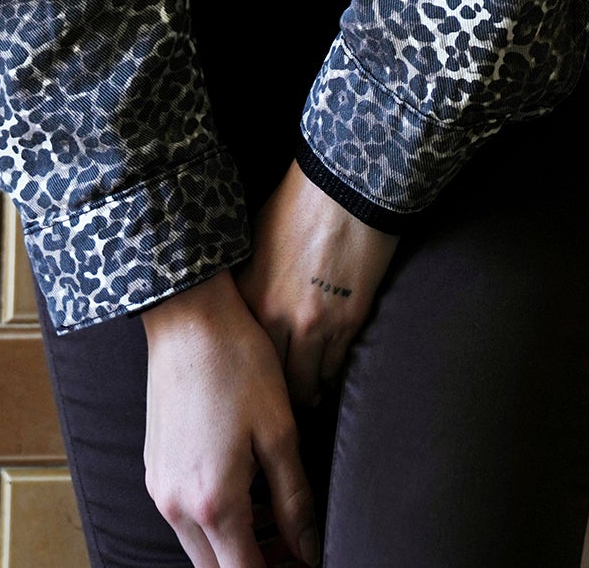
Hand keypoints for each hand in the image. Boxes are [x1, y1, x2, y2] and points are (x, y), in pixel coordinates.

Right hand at [141, 268, 319, 567]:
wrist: (187, 316)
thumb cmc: (237, 365)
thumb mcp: (280, 432)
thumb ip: (295, 500)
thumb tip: (310, 550)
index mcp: (213, 502)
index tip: (305, 564)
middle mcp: (177, 506)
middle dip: (257, 566)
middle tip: (295, 549)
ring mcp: (160, 488)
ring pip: (199, 549)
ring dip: (234, 549)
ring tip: (276, 524)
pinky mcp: (154, 469)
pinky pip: (184, 520)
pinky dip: (213, 524)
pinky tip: (244, 495)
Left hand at [235, 161, 399, 408]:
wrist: (345, 186)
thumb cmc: (299, 205)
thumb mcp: (258, 244)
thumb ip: (252, 287)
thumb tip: (250, 314)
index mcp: (249, 295)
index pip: (241, 355)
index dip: (246, 375)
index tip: (250, 386)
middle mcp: (275, 317)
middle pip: (272, 381)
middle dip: (277, 396)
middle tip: (280, 403)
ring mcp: (313, 325)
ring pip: (306, 386)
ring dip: (307, 394)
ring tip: (308, 398)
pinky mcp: (348, 323)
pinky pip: (335, 369)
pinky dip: (331, 377)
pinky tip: (328, 377)